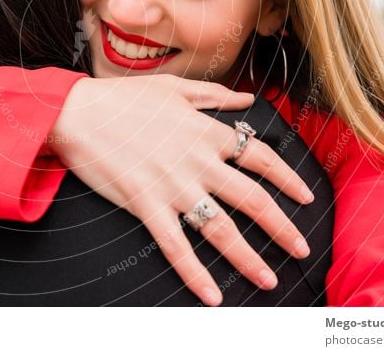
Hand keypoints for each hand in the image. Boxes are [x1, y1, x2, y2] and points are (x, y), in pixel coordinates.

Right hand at [49, 74, 313, 306]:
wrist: (77, 112)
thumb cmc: (123, 99)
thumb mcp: (173, 88)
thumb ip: (214, 96)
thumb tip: (247, 99)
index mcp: (207, 132)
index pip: (262, 158)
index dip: (289, 180)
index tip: (306, 197)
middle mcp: (198, 161)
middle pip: (254, 199)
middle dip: (283, 228)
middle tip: (301, 248)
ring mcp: (173, 185)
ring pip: (222, 228)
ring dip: (249, 258)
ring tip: (269, 279)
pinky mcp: (146, 205)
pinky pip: (176, 246)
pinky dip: (195, 274)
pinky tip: (211, 296)